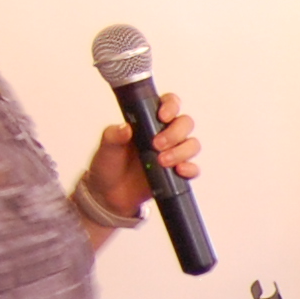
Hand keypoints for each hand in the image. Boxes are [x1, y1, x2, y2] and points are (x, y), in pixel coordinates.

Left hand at [84, 91, 199, 217]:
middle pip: (185, 123)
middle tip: (157, 144)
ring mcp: (173, 153)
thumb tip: (125, 128)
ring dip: (181, 152)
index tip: (162, 116)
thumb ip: (113, 135)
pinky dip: (190, 169)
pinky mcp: (176, 173)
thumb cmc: (108, 165)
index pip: (169, 104)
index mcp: (149, 122)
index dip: (171, 105)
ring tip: (162, 161)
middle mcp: (164, 134)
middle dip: (175, 133)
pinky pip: (193, 168)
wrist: (109, 194)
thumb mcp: (106, 147)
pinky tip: (178, 171)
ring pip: (192, 144)